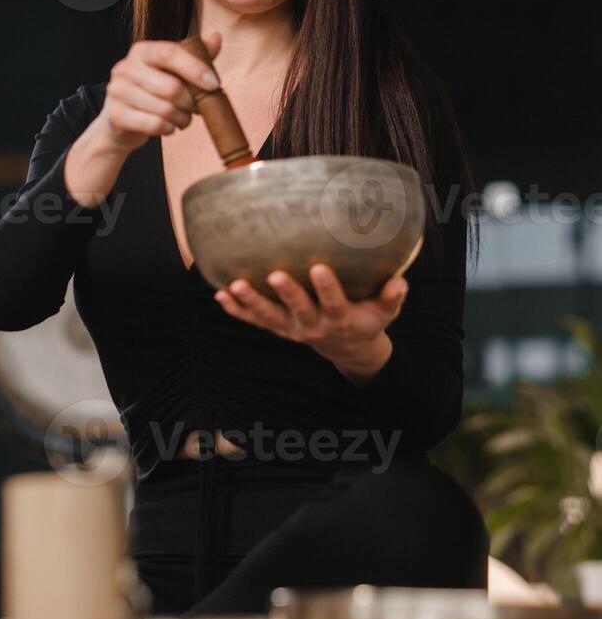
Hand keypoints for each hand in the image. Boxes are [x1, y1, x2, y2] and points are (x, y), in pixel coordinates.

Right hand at [96, 32, 222, 153]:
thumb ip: (195, 56)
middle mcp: (125, 68)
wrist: (120, 122)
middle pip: (171, 87)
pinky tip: (168, 127)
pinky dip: (168, 129)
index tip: (214, 84)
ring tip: (182, 119)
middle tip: (196, 109)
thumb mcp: (174, 72)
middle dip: (191, 103)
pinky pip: (155, 125)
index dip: (195, 69)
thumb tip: (216, 37)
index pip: (169, 53)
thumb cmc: (153, 93)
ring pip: (165, 110)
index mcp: (142, 52)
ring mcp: (117, 91)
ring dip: (182, 119)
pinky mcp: (117, 116)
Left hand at [214, 264, 408, 370]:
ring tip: (233, 286)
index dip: (327, 288)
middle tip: (274, 275)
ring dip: (250, 302)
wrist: (348, 350)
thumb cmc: (367, 320)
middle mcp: (312, 325)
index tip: (320, 268)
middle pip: (296, 310)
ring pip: (268, 317)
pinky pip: (253, 321)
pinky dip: (236, 310)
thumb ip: (392, 297)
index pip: (333, 303)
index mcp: (339, 319)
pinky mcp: (277, 328)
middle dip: (286, 293)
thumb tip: (400, 281)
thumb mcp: (385, 313)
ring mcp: (291, 329)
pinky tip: (220, 295)